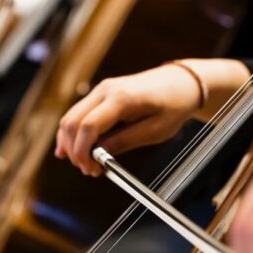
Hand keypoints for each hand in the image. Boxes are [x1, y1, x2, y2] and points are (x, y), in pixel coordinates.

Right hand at [55, 64, 202, 175]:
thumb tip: (99, 155)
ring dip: (71, 142)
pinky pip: (78, 113)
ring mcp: (101, 90)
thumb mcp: (155, 131)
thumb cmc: (173, 105)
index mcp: (121, 98)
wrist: (182, 82)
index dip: (83, 151)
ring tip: (85, 164)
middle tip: (88, 170)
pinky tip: (70, 148)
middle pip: (72, 122)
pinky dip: (73, 132)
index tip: (90, 169)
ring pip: (71, 117)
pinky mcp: (101, 94)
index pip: (88, 126)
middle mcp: (105, 90)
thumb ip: (125, 141)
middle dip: (75, 150)